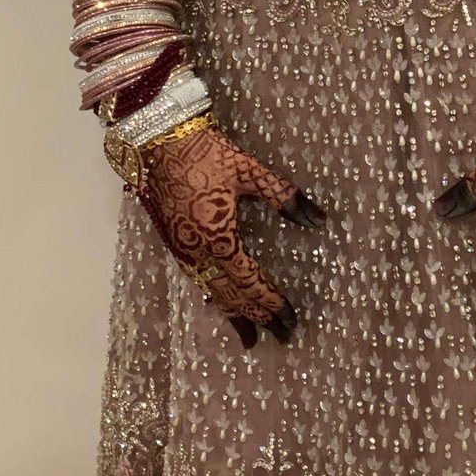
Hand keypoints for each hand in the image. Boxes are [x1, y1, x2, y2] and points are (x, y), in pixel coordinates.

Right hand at [107, 110, 326, 348]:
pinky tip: (220, 301)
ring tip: (250, 336)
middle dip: (257, 317)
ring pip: (211, 291)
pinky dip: (213, 296)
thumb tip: (318, 218)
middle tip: (281, 336)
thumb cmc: (206, 152)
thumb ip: (284, 196)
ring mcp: (182, 250)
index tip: (291, 320)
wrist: (156, 139)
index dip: (272, 303)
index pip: (251, 282)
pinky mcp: (173, 243)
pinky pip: (197, 280)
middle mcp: (198, 252)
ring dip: (233, 313)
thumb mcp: (249, 171)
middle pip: (232, 295)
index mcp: (219, 238)